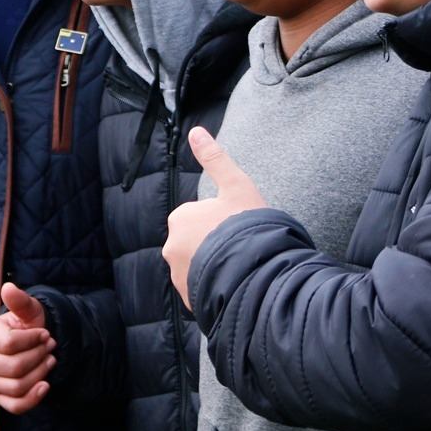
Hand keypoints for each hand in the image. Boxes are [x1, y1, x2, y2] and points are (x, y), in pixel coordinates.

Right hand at [0, 282, 56, 413]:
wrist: (32, 344)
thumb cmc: (28, 325)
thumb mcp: (28, 310)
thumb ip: (19, 301)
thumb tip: (9, 288)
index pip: (9, 344)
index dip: (33, 340)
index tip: (45, 334)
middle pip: (13, 368)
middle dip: (39, 357)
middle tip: (50, 347)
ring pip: (17, 387)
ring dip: (41, 374)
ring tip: (50, 361)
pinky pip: (15, 405)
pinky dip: (34, 398)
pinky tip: (45, 385)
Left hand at [164, 127, 267, 308]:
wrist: (259, 275)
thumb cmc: (249, 228)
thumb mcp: (237, 187)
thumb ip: (215, 159)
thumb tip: (196, 131)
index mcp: (180, 218)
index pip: (199, 217)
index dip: (222, 222)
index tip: (238, 228)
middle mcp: (172, 246)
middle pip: (197, 242)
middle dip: (215, 245)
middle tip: (241, 247)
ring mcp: (179, 275)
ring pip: (199, 266)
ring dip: (215, 266)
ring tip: (240, 266)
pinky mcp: (189, 298)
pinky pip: (201, 289)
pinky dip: (215, 287)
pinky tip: (235, 284)